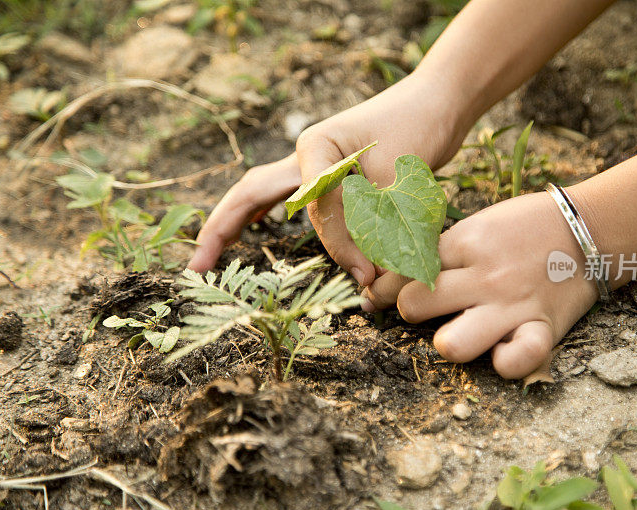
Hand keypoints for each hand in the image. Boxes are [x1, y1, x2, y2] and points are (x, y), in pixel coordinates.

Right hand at [189, 73, 467, 278]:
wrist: (440, 103)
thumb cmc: (419, 129)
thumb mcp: (395, 181)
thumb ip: (372, 227)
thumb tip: (364, 279)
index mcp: (316, 149)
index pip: (316, 212)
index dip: (340, 248)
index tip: (368, 275)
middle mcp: (306, 155)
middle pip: (250, 194)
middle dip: (221, 229)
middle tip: (196, 267)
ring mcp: (314, 163)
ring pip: (266, 197)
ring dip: (243, 225)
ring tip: (211, 255)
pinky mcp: (330, 173)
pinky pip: (287, 197)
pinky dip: (266, 213)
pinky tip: (256, 227)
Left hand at [361, 191, 598, 378]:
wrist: (589, 227)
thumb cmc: (525, 226)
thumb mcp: (479, 224)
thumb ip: (441, 249)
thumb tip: (392, 275)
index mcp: (464, 243)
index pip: (404, 270)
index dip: (385, 286)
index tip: (378, 295)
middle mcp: (482, 276)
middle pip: (415, 305)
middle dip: (408, 311)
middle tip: (422, 310)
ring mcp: (511, 305)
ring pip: (454, 342)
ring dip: (447, 343)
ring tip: (452, 337)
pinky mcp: (542, 327)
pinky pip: (518, 359)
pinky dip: (506, 363)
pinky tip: (499, 355)